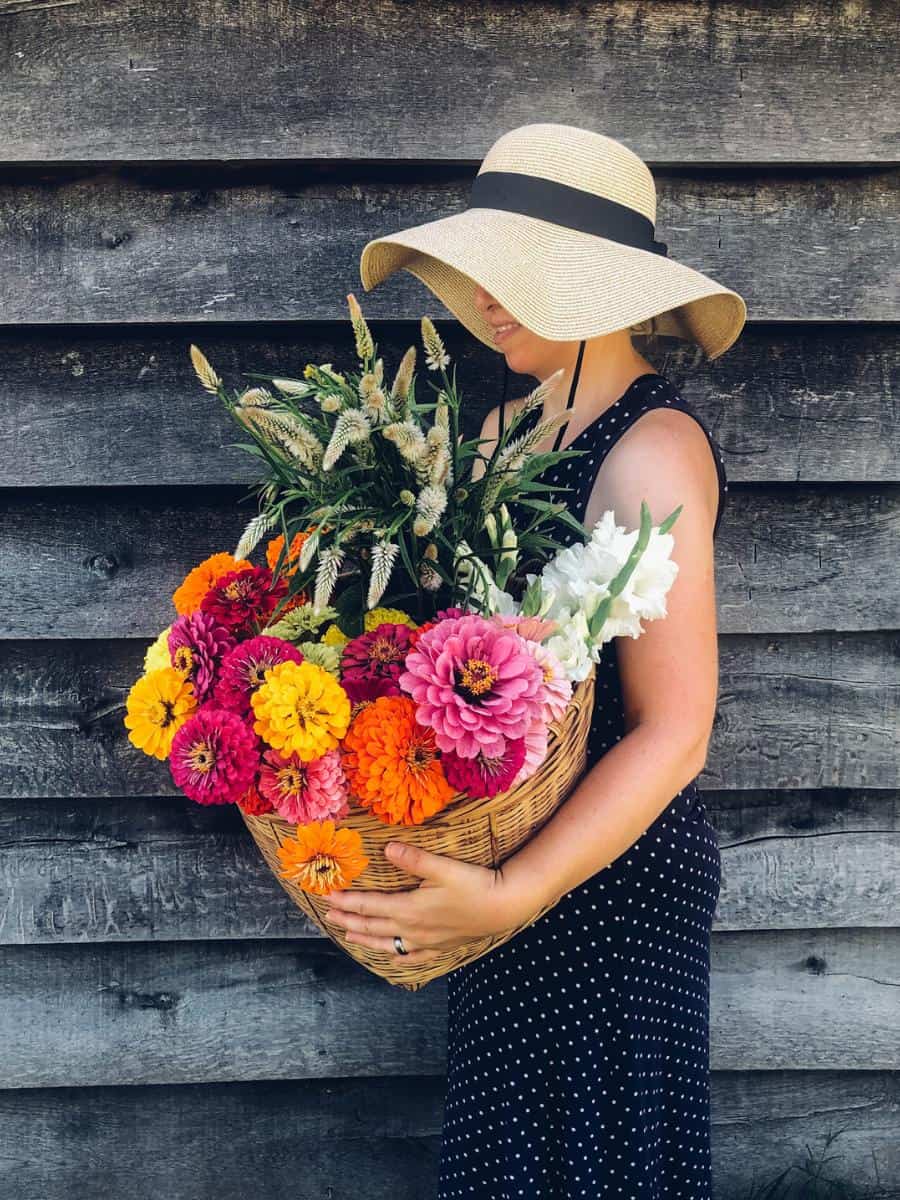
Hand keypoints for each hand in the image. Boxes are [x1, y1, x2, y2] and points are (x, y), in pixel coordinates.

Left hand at [319, 840, 541, 963]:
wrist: (503, 907)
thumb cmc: (474, 884)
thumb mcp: (443, 867)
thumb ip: (414, 859)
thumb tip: (387, 848)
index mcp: (409, 909)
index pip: (368, 906)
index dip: (346, 902)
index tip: (327, 896)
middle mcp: (412, 929)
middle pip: (372, 926)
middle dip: (348, 920)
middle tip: (327, 917)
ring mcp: (425, 941)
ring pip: (386, 943)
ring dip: (364, 938)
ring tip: (348, 935)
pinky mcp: (438, 946)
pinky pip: (410, 956)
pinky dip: (395, 955)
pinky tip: (390, 955)